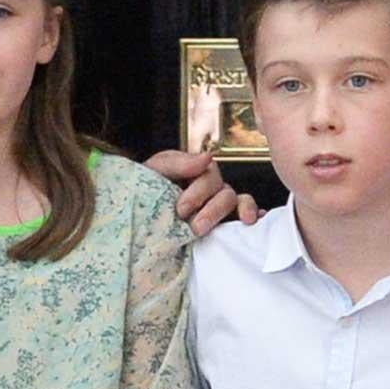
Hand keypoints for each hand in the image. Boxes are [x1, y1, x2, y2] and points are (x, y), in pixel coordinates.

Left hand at [145, 147, 260, 236]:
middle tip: (194, 227)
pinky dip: (255, 216)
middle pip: (226, 193)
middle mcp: (212, 189)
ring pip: (238, 203)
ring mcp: (220, 207)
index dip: (198, 193)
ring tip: (210, 232)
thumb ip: (177, 163)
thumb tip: (207, 156)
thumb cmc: (144, 192)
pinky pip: (246, 216)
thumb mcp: (155, 171)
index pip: (210, 176)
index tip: (180, 210)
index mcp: (197, 173)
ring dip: (230, 216)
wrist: (134, 222)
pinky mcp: (224, 225)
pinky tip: (253, 223)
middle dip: (212, 210)